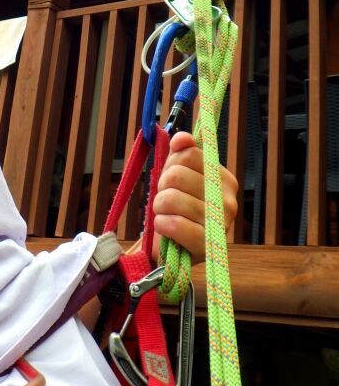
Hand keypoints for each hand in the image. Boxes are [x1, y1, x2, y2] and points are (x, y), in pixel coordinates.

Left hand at [152, 131, 237, 264]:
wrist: (172, 248)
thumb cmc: (176, 207)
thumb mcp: (177, 175)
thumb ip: (182, 153)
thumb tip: (182, 138)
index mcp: (224, 178)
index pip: (189, 154)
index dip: (171, 165)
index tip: (172, 181)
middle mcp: (228, 200)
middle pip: (177, 175)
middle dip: (162, 187)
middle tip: (166, 201)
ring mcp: (220, 223)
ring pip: (171, 198)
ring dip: (158, 207)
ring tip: (165, 215)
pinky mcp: (207, 245)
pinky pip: (174, 224)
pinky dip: (161, 224)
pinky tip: (164, 227)